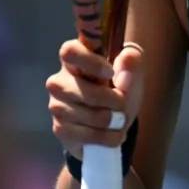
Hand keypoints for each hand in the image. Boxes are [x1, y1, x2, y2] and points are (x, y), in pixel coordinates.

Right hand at [46, 39, 144, 158]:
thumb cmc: (120, 89)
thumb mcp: (132, 75)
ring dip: (110, 120)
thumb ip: (132, 64)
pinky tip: (114, 134)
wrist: (115, 122)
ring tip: (121, 120)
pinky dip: (105, 137)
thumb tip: (128, 57)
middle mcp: (60, 79)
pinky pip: (83, 134)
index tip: (111, 72)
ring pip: (84, 114)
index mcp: (77, 59)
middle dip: (110, 100)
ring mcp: (57, 104)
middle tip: (123, 103)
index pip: (70, 51)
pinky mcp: (59, 128)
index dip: (91, 62)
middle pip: (81, 89)